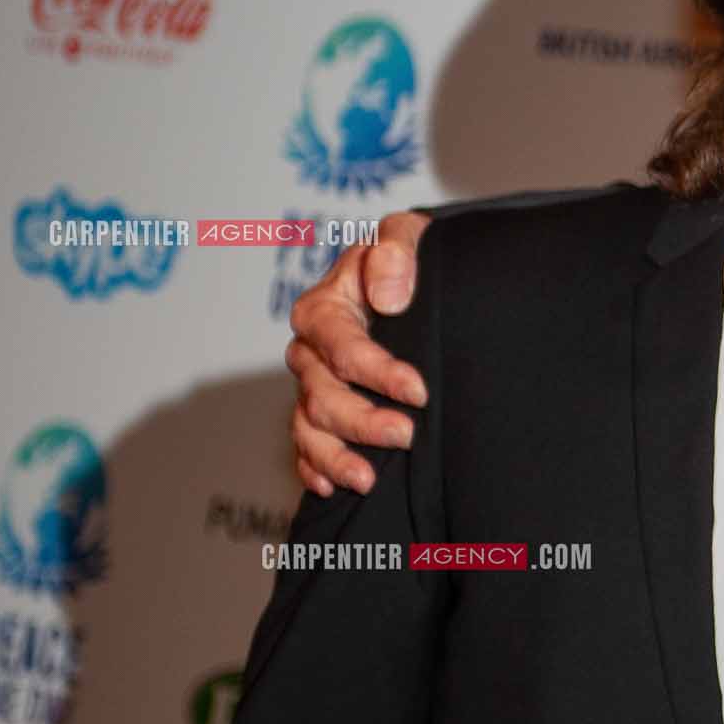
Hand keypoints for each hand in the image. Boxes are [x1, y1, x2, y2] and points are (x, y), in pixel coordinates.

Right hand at [285, 210, 432, 496]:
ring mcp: (311, 383)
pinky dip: (313, 468)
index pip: (344, 348)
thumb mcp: (406, 236)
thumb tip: (388, 297)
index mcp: (324, 309)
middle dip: (362, 420)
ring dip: (335, 455)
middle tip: (407, 435)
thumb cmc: (404, 257)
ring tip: (368, 479)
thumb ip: (396, 252)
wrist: (405, 278)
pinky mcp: (319, 408)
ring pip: (309, 426)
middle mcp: (309, 350)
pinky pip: (304, 444)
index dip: (380, 372)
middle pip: (323, 394)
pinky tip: (331, 487)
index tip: (419, 391)